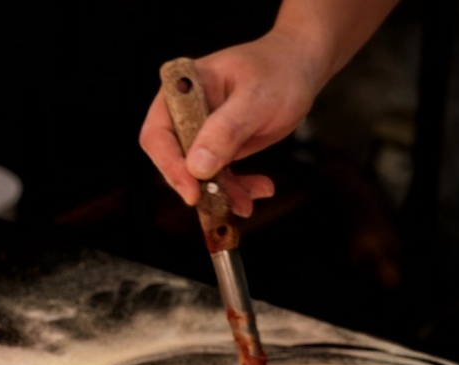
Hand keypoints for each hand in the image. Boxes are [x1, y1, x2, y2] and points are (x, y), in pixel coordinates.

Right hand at [139, 32, 320, 216]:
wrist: (299, 67)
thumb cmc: (277, 71)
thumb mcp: (254, 99)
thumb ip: (225, 130)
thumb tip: (197, 166)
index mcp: (182, 90)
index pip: (158, 134)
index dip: (171, 166)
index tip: (193, 191)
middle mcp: (185, 113)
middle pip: (175, 161)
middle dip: (200, 186)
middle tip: (225, 203)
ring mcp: (201, 133)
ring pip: (198, 176)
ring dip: (222, 194)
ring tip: (248, 202)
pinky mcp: (218, 149)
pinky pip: (219, 177)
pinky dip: (237, 189)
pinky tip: (260, 188)